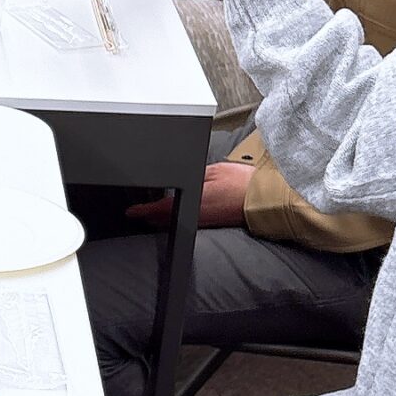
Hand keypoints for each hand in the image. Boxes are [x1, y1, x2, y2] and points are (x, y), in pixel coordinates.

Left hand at [127, 161, 252, 231]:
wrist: (264, 199)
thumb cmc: (243, 184)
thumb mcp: (213, 171)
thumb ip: (193, 176)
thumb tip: (180, 178)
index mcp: (193, 203)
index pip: (159, 208)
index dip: (142, 210)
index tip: (131, 212)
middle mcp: (196, 217)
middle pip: (164, 220)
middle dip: (149, 216)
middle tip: (138, 211)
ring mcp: (204, 222)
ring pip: (175, 222)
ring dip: (161, 218)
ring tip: (150, 212)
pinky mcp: (212, 224)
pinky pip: (186, 222)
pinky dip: (175, 218)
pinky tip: (174, 212)